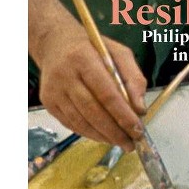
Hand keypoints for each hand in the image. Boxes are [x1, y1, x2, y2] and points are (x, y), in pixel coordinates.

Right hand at [38, 25, 146, 151]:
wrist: (55, 44)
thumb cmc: (93, 50)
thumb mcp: (119, 54)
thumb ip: (134, 79)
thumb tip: (140, 109)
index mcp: (83, 59)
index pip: (107, 94)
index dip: (124, 116)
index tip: (138, 130)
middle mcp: (64, 75)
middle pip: (93, 111)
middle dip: (115, 132)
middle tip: (131, 144)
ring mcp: (53, 91)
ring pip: (81, 122)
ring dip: (104, 137)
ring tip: (121, 142)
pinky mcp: (48, 103)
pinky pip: (72, 125)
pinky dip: (91, 134)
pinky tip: (105, 137)